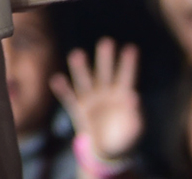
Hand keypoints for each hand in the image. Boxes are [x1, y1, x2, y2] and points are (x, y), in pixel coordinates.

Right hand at [50, 38, 142, 163]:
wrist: (106, 149)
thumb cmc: (124, 135)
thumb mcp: (133, 126)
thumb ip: (134, 112)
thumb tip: (134, 96)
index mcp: (121, 95)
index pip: (126, 77)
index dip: (128, 64)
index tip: (131, 48)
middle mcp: (105, 93)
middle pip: (105, 73)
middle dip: (105, 59)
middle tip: (106, 42)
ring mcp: (90, 99)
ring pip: (85, 80)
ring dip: (81, 68)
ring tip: (78, 53)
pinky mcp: (78, 108)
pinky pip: (69, 97)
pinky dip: (63, 88)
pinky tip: (56, 79)